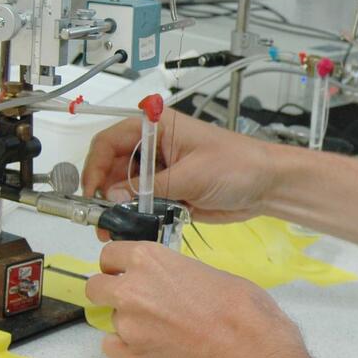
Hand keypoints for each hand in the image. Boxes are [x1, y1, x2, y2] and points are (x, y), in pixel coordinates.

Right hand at [81, 110, 277, 234]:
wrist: (266, 185)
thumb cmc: (236, 165)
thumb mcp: (191, 174)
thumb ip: (150, 186)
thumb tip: (113, 196)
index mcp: (157, 128)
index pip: (110, 140)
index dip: (95, 164)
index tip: (91, 191)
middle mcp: (154, 148)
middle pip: (112, 166)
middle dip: (102, 191)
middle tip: (98, 217)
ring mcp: (160, 171)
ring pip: (124, 188)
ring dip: (116, 207)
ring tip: (110, 229)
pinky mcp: (169, 192)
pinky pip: (141, 203)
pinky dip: (133, 215)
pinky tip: (129, 228)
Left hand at [85, 240, 303, 357]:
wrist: (247, 353)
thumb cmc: (241, 311)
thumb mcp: (210, 274)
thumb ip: (177, 276)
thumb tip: (172, 285)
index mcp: (150, 260)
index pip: (110, 254)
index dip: (119, 264)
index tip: (126, 271)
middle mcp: (131, 290)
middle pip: (96, 287)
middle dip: (110, 292)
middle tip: (135, 301)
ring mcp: (127, 327)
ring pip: (110, 320)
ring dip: (129, 322)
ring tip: (162, 331)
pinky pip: (113, 348)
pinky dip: (127, 347)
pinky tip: (153, 348)